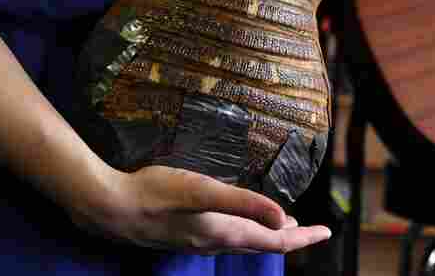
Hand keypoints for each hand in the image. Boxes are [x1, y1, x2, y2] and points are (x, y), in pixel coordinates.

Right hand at [67, 165, 330, 254]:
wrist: (108, 208)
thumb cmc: (155, 194)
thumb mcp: (203, 191)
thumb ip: (243, 203)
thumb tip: (282, 219)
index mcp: (225, 232)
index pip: (275, 241)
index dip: (303, 236)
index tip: (326, 231)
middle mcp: (215, 241)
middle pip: (263, 244)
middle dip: (291, 237)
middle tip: (311, 229)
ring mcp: (198, 240)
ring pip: (244, 241)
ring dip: (268, 234)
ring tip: (284, 224)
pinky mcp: (184, 233)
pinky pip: (226, 237)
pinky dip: (246, 230)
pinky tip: (239, 219)